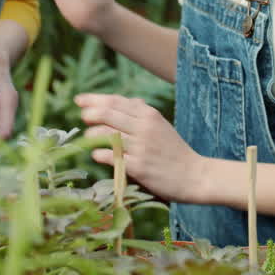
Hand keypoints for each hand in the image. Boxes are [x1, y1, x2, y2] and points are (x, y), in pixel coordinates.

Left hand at [77, 93, 204, 202]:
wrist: (195, 175)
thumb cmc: (174, 151)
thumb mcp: (161, 125)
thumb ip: (142, 113)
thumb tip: (125, 101)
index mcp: (149, 114)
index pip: (115, 101)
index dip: (94, 99)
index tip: (79, 100)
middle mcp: (144, 127)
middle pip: (108, 114)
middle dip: (90, 112)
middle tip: (81, 116)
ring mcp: (141, 147)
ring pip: (106, 134)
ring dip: (92, 134)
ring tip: (88, 137)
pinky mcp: (139, 167)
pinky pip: (112, 157)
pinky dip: (100, 154)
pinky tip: (96, 155)